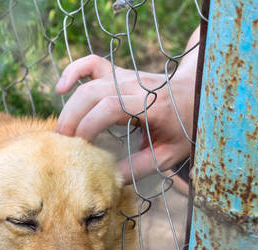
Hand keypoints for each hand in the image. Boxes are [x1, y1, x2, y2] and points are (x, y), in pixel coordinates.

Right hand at [55, 29, 199, 184]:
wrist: (197, 94)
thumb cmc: (183, 129)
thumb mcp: (169, 155)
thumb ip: (139, 167)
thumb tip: (108, 178)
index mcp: (152, 105)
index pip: (111, 107)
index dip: (90, 125)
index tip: (81, 148)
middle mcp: (137, 85)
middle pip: (94, 92)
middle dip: (73, 118)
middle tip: (63, 145)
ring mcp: (127, 76)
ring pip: (90, 81)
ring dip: (70, 106)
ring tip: (61, 132)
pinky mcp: (119, 73)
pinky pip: (92, 64)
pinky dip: (74, 71)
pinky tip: (60, 88)